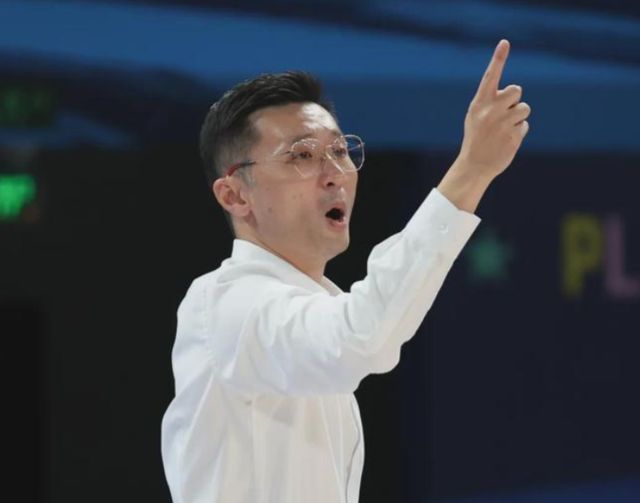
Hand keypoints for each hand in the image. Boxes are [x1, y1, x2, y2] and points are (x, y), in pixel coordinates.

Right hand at [457, 39, 530, 180]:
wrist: (474, 165)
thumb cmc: (476, 138)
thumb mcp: (475, 117)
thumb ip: (490, 102)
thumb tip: (513, 92)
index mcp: (479, 103)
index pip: (490, 76)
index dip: (498, 58)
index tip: (505, 42)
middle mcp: (490, 110)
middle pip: (517, 90)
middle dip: (515, 100)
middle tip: (504, 114)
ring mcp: (502, 123)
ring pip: (524, 108)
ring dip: (519, 117)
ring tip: (505, 129)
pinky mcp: (513, 136)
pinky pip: (524, 125)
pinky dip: (518, 132)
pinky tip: (506, 140)